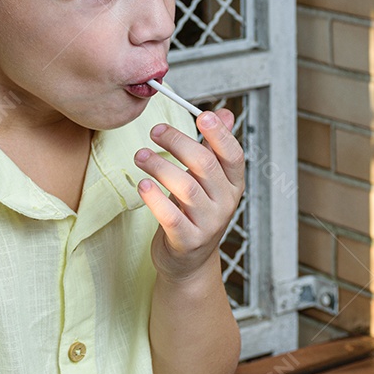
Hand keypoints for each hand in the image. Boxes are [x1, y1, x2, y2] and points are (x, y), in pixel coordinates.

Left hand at [133, 108, 244, 281]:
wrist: (188, 260)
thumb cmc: (195, 211)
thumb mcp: (209, 179)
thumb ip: (214, 147)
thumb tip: (224, 113)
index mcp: (233, 184)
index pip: (233, 154)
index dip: (220, 134)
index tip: (202, 115)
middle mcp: (225, 203)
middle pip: (205, 165)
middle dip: (178, 142)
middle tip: (155, 131)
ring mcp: (208, 224)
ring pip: (186, 188)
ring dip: (160, 166)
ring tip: (140, 155)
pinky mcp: (187, 241)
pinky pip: (171, 217)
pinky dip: (155, 198)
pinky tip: (142, 185)